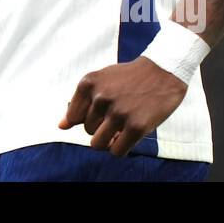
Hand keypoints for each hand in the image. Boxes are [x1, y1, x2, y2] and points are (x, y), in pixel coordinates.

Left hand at [57, 56, 187, 156]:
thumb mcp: (101, 81)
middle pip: (87, 130)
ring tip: (121, 130)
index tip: (102, 112)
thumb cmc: (129, 78)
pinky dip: (120, 149)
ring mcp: (118, 112)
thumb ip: (80, 102)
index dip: (88, 118)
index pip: (74, 117)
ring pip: (97, 144)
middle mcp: (100, 97)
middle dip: (101, 128)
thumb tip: (61, 126)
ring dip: (108, 141)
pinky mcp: (136, 127)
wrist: (163, 70)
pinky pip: (116, 151)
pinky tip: (129, 136)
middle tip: (118, 117)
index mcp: (88, 83)